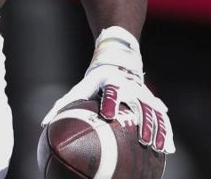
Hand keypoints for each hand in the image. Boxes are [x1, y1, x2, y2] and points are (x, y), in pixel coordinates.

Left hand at [41, 27, 173, 152]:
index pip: (111, 91)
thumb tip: (42, 124)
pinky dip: (166, 132)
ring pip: (153, 113)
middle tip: (143, 140)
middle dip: (142, 122)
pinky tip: (168, 150)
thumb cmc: (94, 80)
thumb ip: (62, 105)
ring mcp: (143, 94)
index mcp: (111, 82)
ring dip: (157, 130)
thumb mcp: (79, 89)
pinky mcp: (151, 101)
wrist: (119, 61)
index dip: (110, 102)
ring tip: (157, 148)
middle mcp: (130, 87)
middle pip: (138, 105)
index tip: (108, 115)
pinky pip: (161, 118)